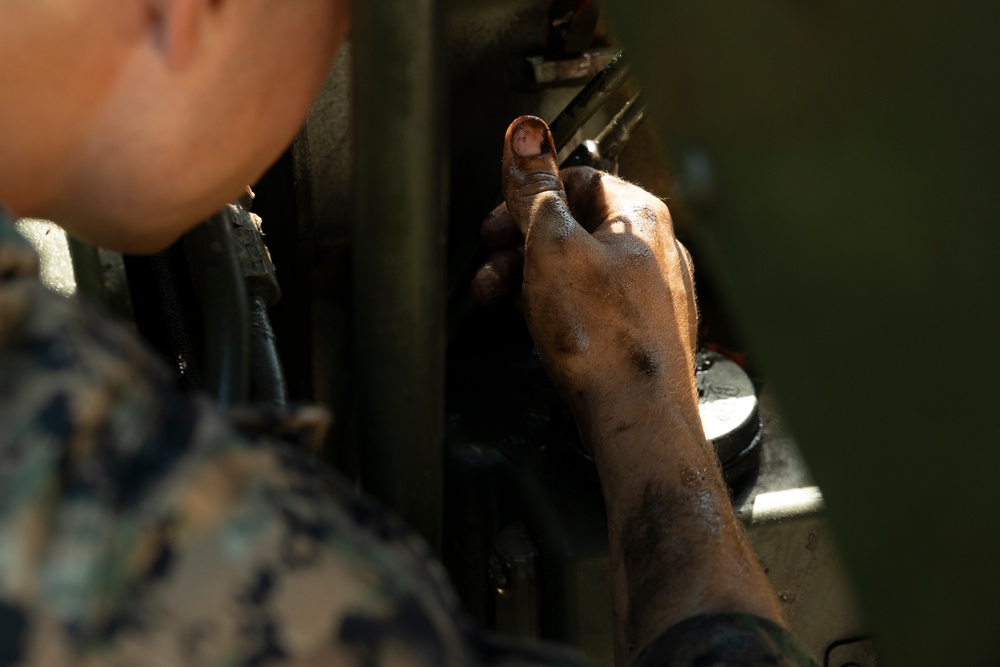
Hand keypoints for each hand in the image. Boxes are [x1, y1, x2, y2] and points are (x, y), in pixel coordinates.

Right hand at [473, 116, 699, 448]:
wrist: (636, 415)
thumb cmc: (606, 340)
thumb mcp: (552, 247)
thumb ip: (534, 189)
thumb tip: (523, 135)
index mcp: (640, 215)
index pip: (578, 176)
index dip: (530, 193)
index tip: (500, 214)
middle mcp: (652, 249)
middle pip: (573, 224)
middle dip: (520, 241)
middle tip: (492, 258)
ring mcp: (647, 293)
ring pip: (576, 267)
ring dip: (528, 275)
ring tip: (496, 296)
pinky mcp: (636, 331)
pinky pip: (588, 303)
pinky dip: (553, 305)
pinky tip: (530, 321)